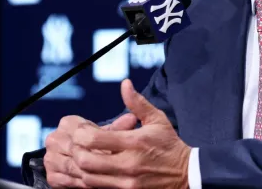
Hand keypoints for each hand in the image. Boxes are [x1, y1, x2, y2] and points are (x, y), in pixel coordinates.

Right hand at [44, 113, 138, 187]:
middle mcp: (54, 139)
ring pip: (72, 167)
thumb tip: (131, 119)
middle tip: (115, 165)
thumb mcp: (109, 133)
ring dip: (91, 173)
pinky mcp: (51, 176)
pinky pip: (67, 181)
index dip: (99, 142)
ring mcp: (50, 158)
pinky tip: (96, 183)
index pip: (82, 132)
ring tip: (109, 175)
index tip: (115, 149)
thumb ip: (118, 127)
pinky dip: (82, 183)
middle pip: (76, 150)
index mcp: (67, 124)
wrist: (85, 158)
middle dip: (96, 159)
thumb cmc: (99, 143)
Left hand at [72, 79, 190, 188]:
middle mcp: (128, 163)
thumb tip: (125, 84)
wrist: (186, 173)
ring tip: (83, 156)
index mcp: (135, 141)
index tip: (81, 130)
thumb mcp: (156, 119)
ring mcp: (127, 182)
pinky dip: (90, 180)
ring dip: (80, 167)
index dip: (80, 134)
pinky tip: (92, 170)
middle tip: (77, 144)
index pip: (94, 140)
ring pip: (88, 178)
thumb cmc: (169, 144)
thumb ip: (137, 103)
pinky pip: (99, 188)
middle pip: (86, 161)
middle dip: (75, 151)